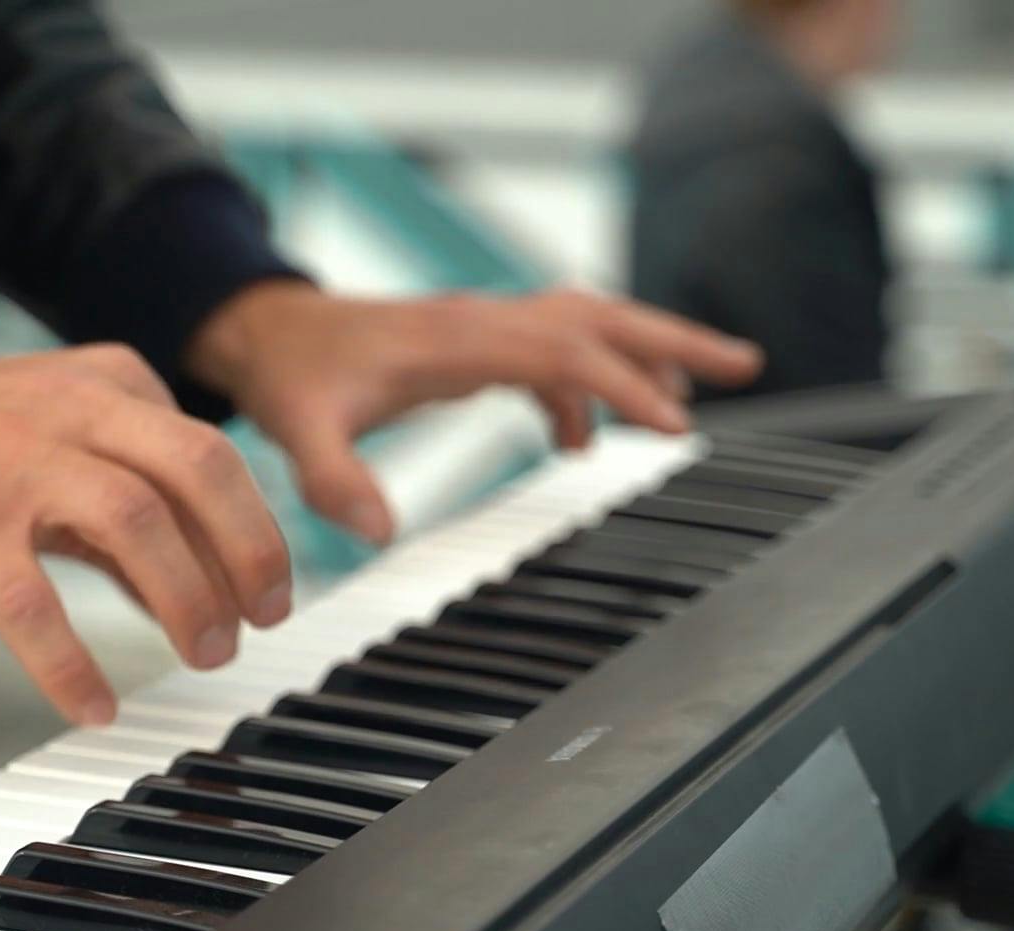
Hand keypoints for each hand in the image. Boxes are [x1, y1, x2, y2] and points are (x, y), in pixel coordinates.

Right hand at [0, 346, 292, 726]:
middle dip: (250, 550)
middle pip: (201, 468)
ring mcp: (17, 462)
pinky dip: (71, 662)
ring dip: (187, 599)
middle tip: (264, 619)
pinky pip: (33, 601)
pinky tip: (95, 705)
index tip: (268, 595)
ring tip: (205, 654)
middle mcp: (74, 411)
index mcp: (110, 384)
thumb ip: (136, 509)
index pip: (212, 456)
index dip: (254, 531)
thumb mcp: (63, 448)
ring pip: (136, 522)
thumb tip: (208, 593)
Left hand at [187, 281, 761, 542]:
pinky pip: (555, 350)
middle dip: (675, 339)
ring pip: (587, 323)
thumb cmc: (290, 374)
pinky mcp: (477, 341)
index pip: (563, 349)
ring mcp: (485, 326)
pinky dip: (587, 386)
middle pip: (600, 315)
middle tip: (747, 365)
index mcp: (457, 339)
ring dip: (646, 351)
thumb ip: (334, 479)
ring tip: (697, 397)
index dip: (624, 384)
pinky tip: (582, 440)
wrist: (266, 330)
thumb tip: (379, 533)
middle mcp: (483, 321)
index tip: (676, 424)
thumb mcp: (299, 430)